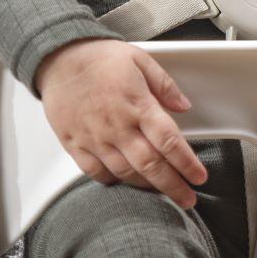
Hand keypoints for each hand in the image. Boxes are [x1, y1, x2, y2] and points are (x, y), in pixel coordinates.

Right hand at [36, 39, 208, 209]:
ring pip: (125, 173)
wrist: (57, 58)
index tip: (199, 177)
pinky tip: (123, 180)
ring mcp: (95, 138)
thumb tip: (184, 105)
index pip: (169, 141)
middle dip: (173, 186)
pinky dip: (112, 180)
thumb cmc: (97, 58)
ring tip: (160, 190)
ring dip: (146, 185)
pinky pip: (95, 172)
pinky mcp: (75, 144)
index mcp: (137, 105)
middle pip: (151, 165)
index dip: (187, 163)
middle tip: (187, 199)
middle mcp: (117, 126)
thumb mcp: (139, 60)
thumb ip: (164, 85)